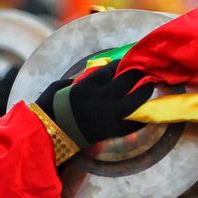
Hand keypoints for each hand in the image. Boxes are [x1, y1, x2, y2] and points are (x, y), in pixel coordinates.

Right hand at [36, 60, 153, 146]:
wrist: (47, 136)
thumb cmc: (48, 109)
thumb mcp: (58, 88)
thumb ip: (75, 80)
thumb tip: (85, 77)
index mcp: (86, 86)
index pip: (109, 70)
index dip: (120, 64)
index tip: (125, 61)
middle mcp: (100, 99)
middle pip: (126, 82)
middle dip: (136, 73)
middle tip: (144, 69)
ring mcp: (108, 116)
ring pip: (134, 102)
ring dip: (144, 92)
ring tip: (150, 86)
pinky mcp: (111, 131)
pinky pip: (131, 124)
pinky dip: (139, 118)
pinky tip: (145, 112)